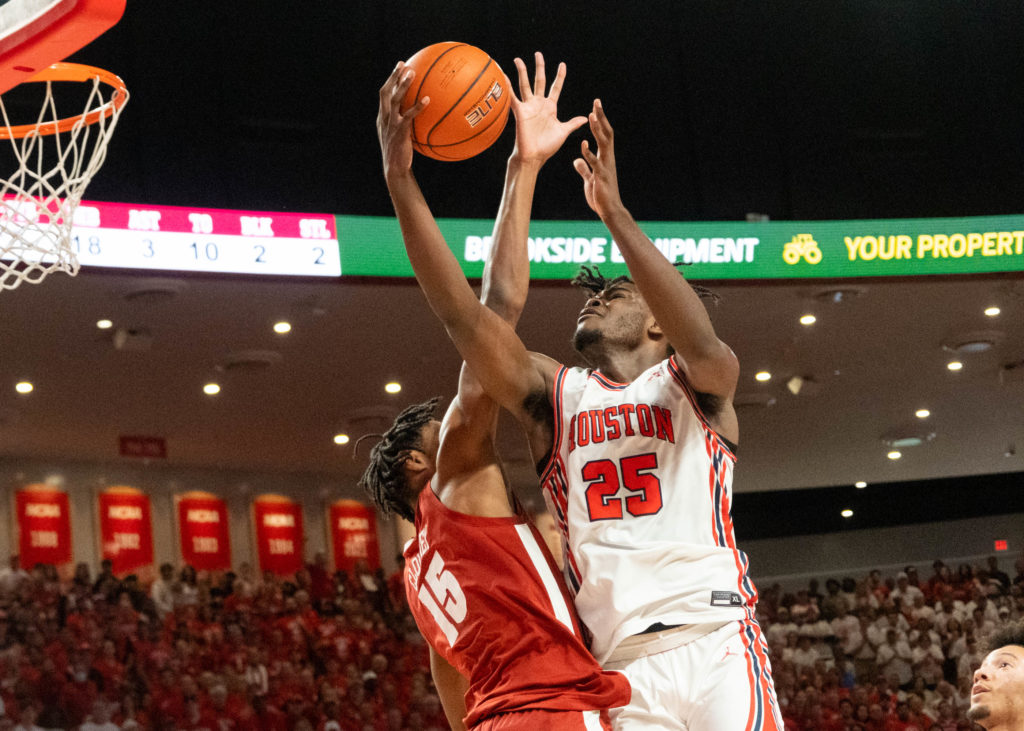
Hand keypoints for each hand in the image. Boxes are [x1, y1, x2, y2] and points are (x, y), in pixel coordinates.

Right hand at [377, 62, 428, 179]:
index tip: (400, 66)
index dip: (391, 79)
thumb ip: (406, 123)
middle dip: (393, 77)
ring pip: (394, 100)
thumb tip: (423, 114)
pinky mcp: (399, 132)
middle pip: (385, 92)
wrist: (394, 169)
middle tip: (403, 64)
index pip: (384, 94)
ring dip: (403, 85)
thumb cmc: (400, 154)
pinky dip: (417, 106)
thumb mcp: (400, 136)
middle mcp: (384, 118)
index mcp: (382, 117)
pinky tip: (428, 99)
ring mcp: (390, 124)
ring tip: (412, 73)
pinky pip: (408, 116)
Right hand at [509, 52, 586, 166]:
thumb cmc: (547, 146)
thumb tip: (586, 118)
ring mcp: (529, 107)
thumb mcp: (563, 132)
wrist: (534, 157)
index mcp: (550, 107)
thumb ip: (572, 123)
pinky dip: (507, 87)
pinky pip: (512, 97)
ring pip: (525, 85)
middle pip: (539, 81)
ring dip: (522, 72)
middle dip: (539, 67)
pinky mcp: (520, 112)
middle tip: (538, 54)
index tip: (562, 64)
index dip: (559, 76)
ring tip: (518, 59)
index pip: (555, 87)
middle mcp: (538, 104)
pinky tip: (503, 76)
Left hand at [573, 99, 623, 219]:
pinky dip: (589, 153)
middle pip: (606, 133)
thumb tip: (577, 161)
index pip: (603, 135)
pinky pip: (595, 163)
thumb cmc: (600, 195)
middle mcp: (607, 158)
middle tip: (596, 102)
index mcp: (604, 157)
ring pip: (603, 144)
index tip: (594, 107)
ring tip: (591, 116)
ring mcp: (605, 166)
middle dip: (601, 118)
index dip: (600, 121)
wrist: (608, 210)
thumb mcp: (589, 179)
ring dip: (597, 130)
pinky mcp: (601, 177)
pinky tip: (583, 145)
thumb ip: (584, 168)